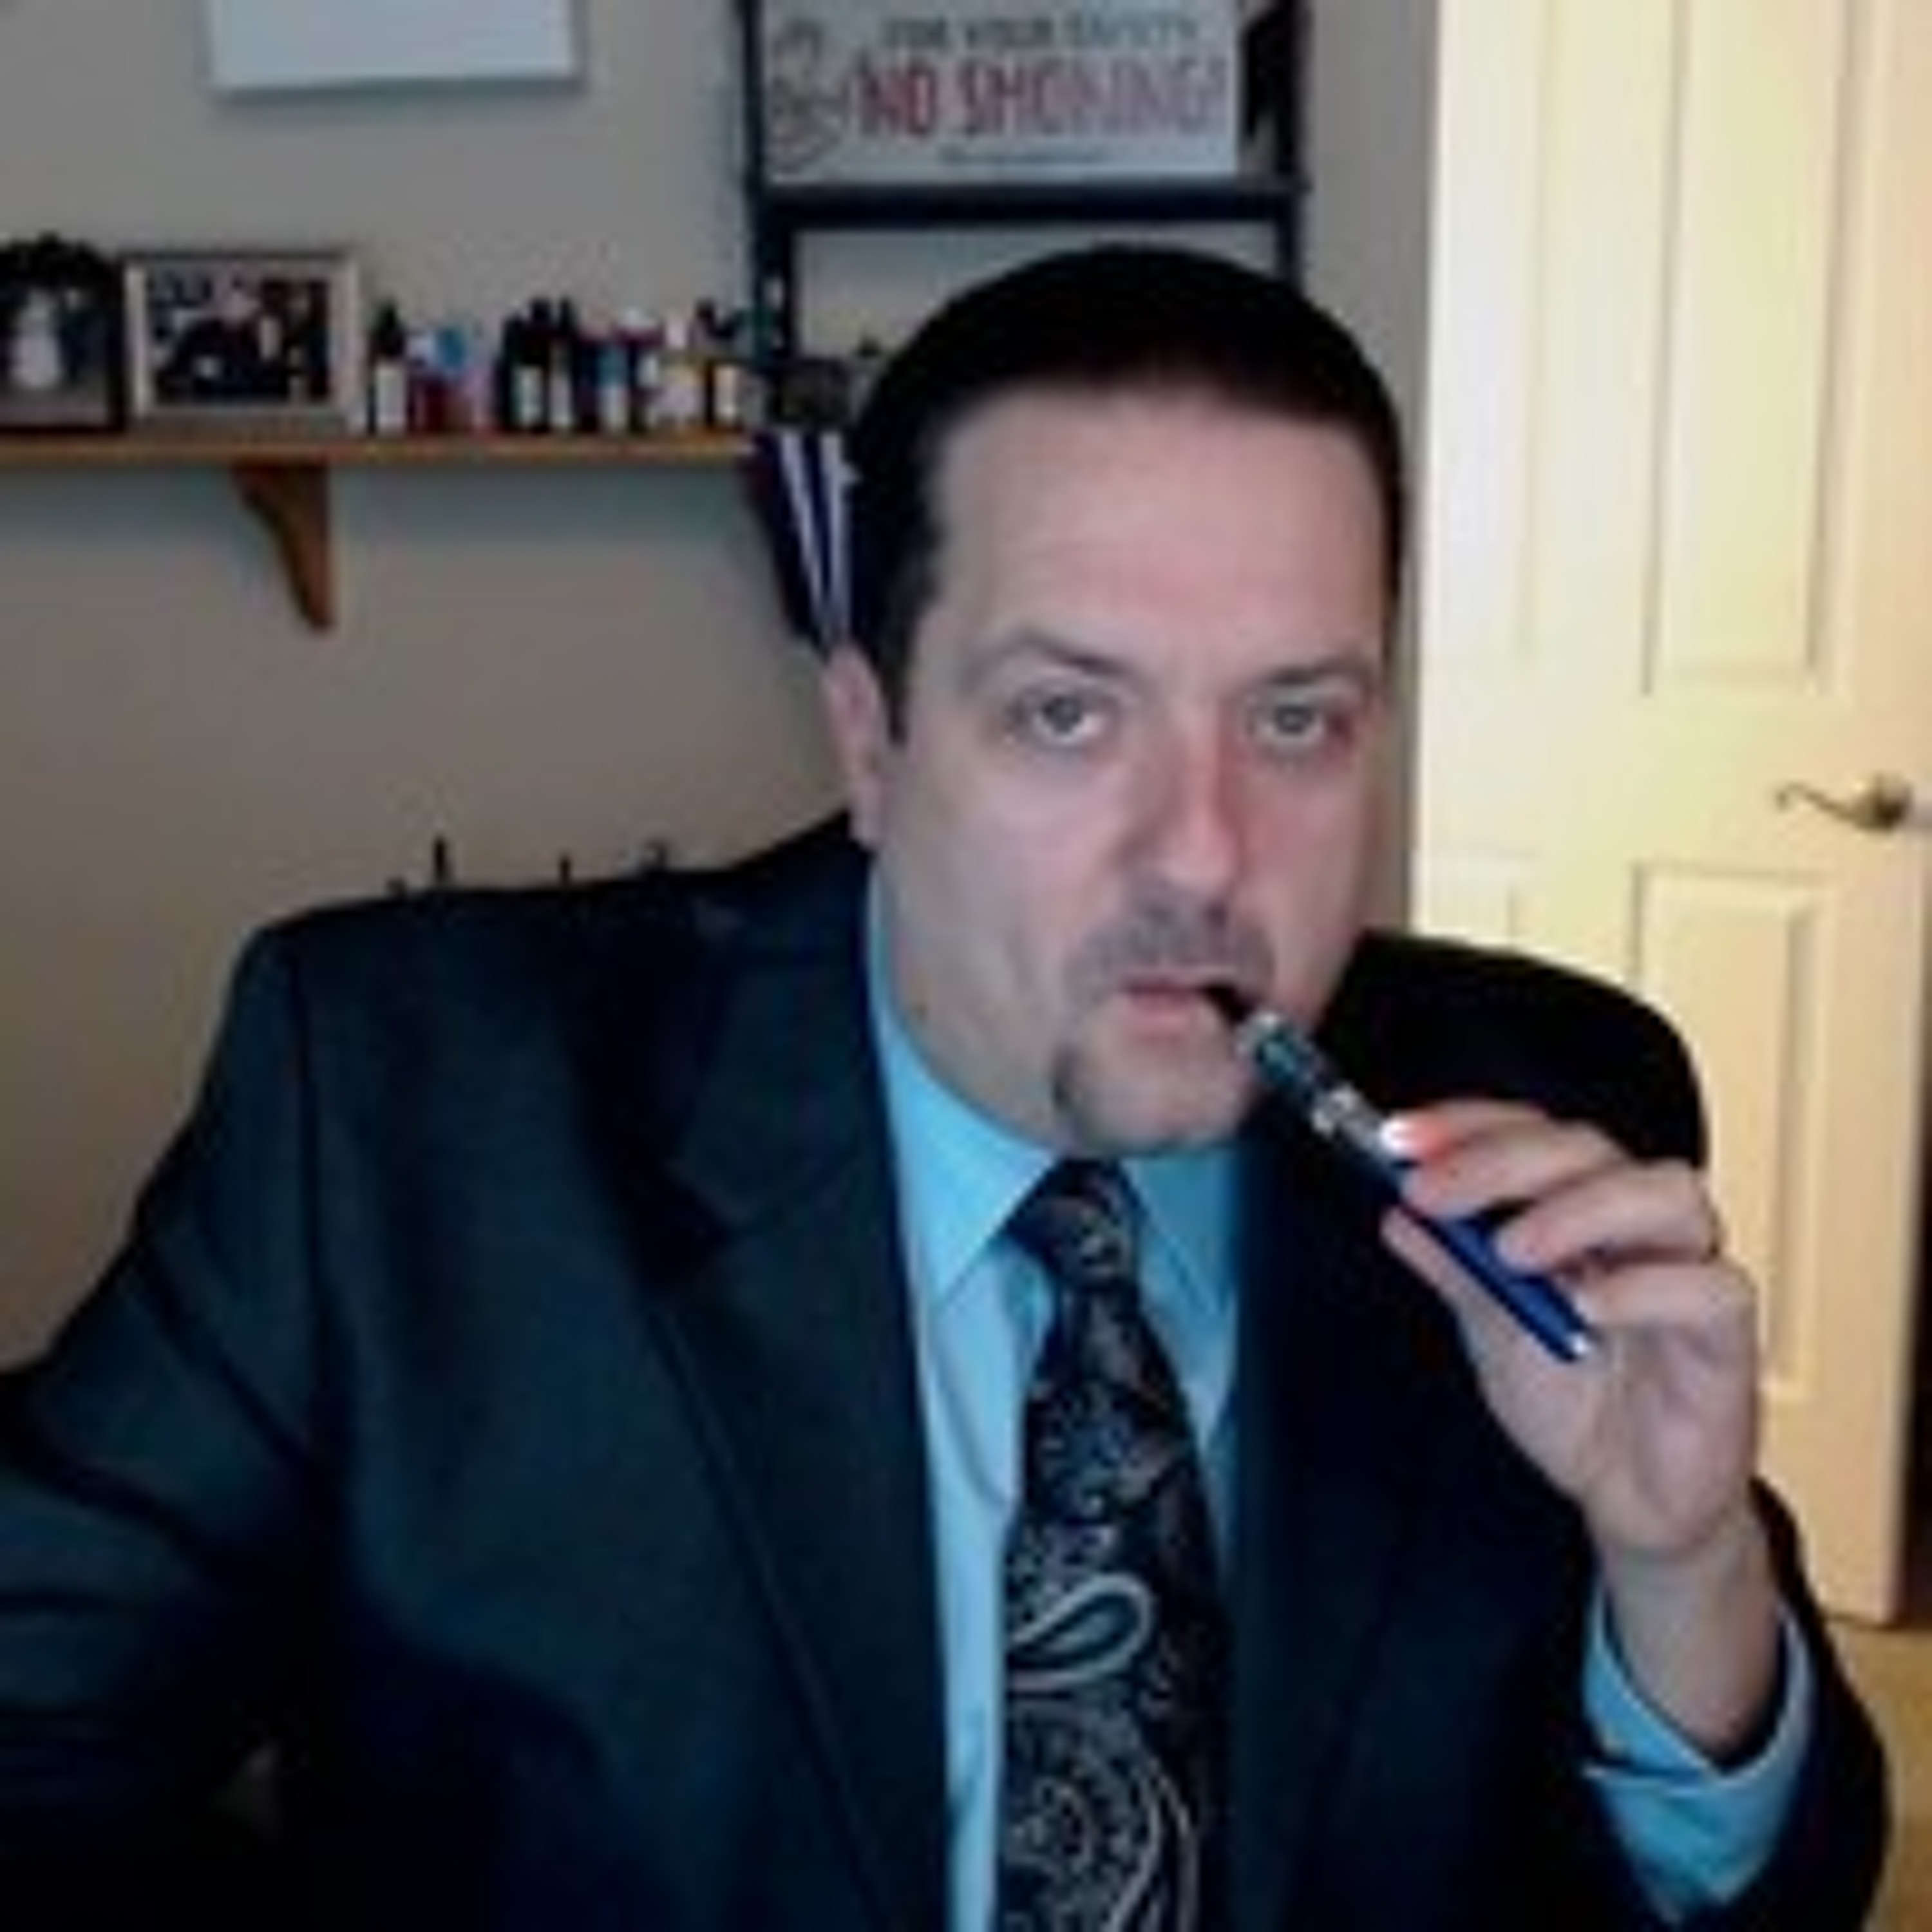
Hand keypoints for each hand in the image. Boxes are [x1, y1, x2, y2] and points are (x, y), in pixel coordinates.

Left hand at [1384, 1100, 1780, 1757]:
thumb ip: (1452, 1266)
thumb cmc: (1575, 1402)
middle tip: (1435, 1190)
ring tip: (1510, 1248)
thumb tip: (1398, 1214)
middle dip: (1501, 1160)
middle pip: (1589, 1149)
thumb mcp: (1489, 1327)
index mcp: (1582, 1209)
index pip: (1532, 1132)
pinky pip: (1711, 1288)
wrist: (1627, 1498)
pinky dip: (1645, 1288)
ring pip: (1665, 1193)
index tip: (1401, 1141)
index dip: (1467, 1125)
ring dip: (1577, 1209)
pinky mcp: (1726, 1336)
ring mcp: (1689, 1271)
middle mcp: (1639, 1226)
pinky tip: (1587, 1306)